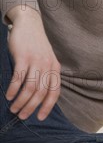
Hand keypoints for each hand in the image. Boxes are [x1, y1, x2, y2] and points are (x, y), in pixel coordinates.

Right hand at [5, 6, 60, 120]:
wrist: (30, 24)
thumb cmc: (36, 46)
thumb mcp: (46, 61)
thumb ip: (46, 76)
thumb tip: (40, 97)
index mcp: (55, 69)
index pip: (54, 92)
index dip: (48, 106)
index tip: (40, 118)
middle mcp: (48, 66)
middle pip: (41, 93)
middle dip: (31, 107)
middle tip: (22, 116)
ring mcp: (36, 62)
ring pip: (30, 88)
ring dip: (21, 101)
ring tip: (13, 109)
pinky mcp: (23, 57)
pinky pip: (18, 78)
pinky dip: (13, 89)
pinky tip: (8, 96)